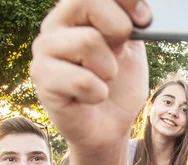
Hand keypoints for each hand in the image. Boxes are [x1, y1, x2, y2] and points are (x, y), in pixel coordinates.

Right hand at [30, 0, 151, 148]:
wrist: (110, 128)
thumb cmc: (119, 87)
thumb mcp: (133, 49)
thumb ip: (131, 22)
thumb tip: (136, 7)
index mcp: (76, 12)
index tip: (144, 19)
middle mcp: (55, 25)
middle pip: (85, 0)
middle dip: (118, 27)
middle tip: (121, 52)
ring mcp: (45, 51)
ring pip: (88, 41)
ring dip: (109, 69)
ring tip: (102, 81)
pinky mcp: (42, 79)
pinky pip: (83, 80)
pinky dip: (98, 93)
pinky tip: (92, 98)